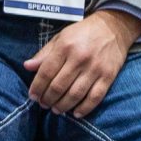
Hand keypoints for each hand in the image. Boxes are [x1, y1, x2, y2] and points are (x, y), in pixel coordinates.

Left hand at [23, 9, 140, 117]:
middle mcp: (79, 58)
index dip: (37, 87)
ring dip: (63, 106)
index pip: (46, 72)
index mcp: (65, 46)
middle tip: (44, 104)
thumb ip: (44, 54)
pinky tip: (76, 113)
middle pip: (59, 86)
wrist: (113, 27)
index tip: (33, 96)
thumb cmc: (83, 33)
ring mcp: (95, 68)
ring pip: (75, 95)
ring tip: (56, 109)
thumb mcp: (61, 37)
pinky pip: (95, 97)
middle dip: (48, 99)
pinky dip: (84, 108)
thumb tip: (27, 67)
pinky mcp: (108, 76)